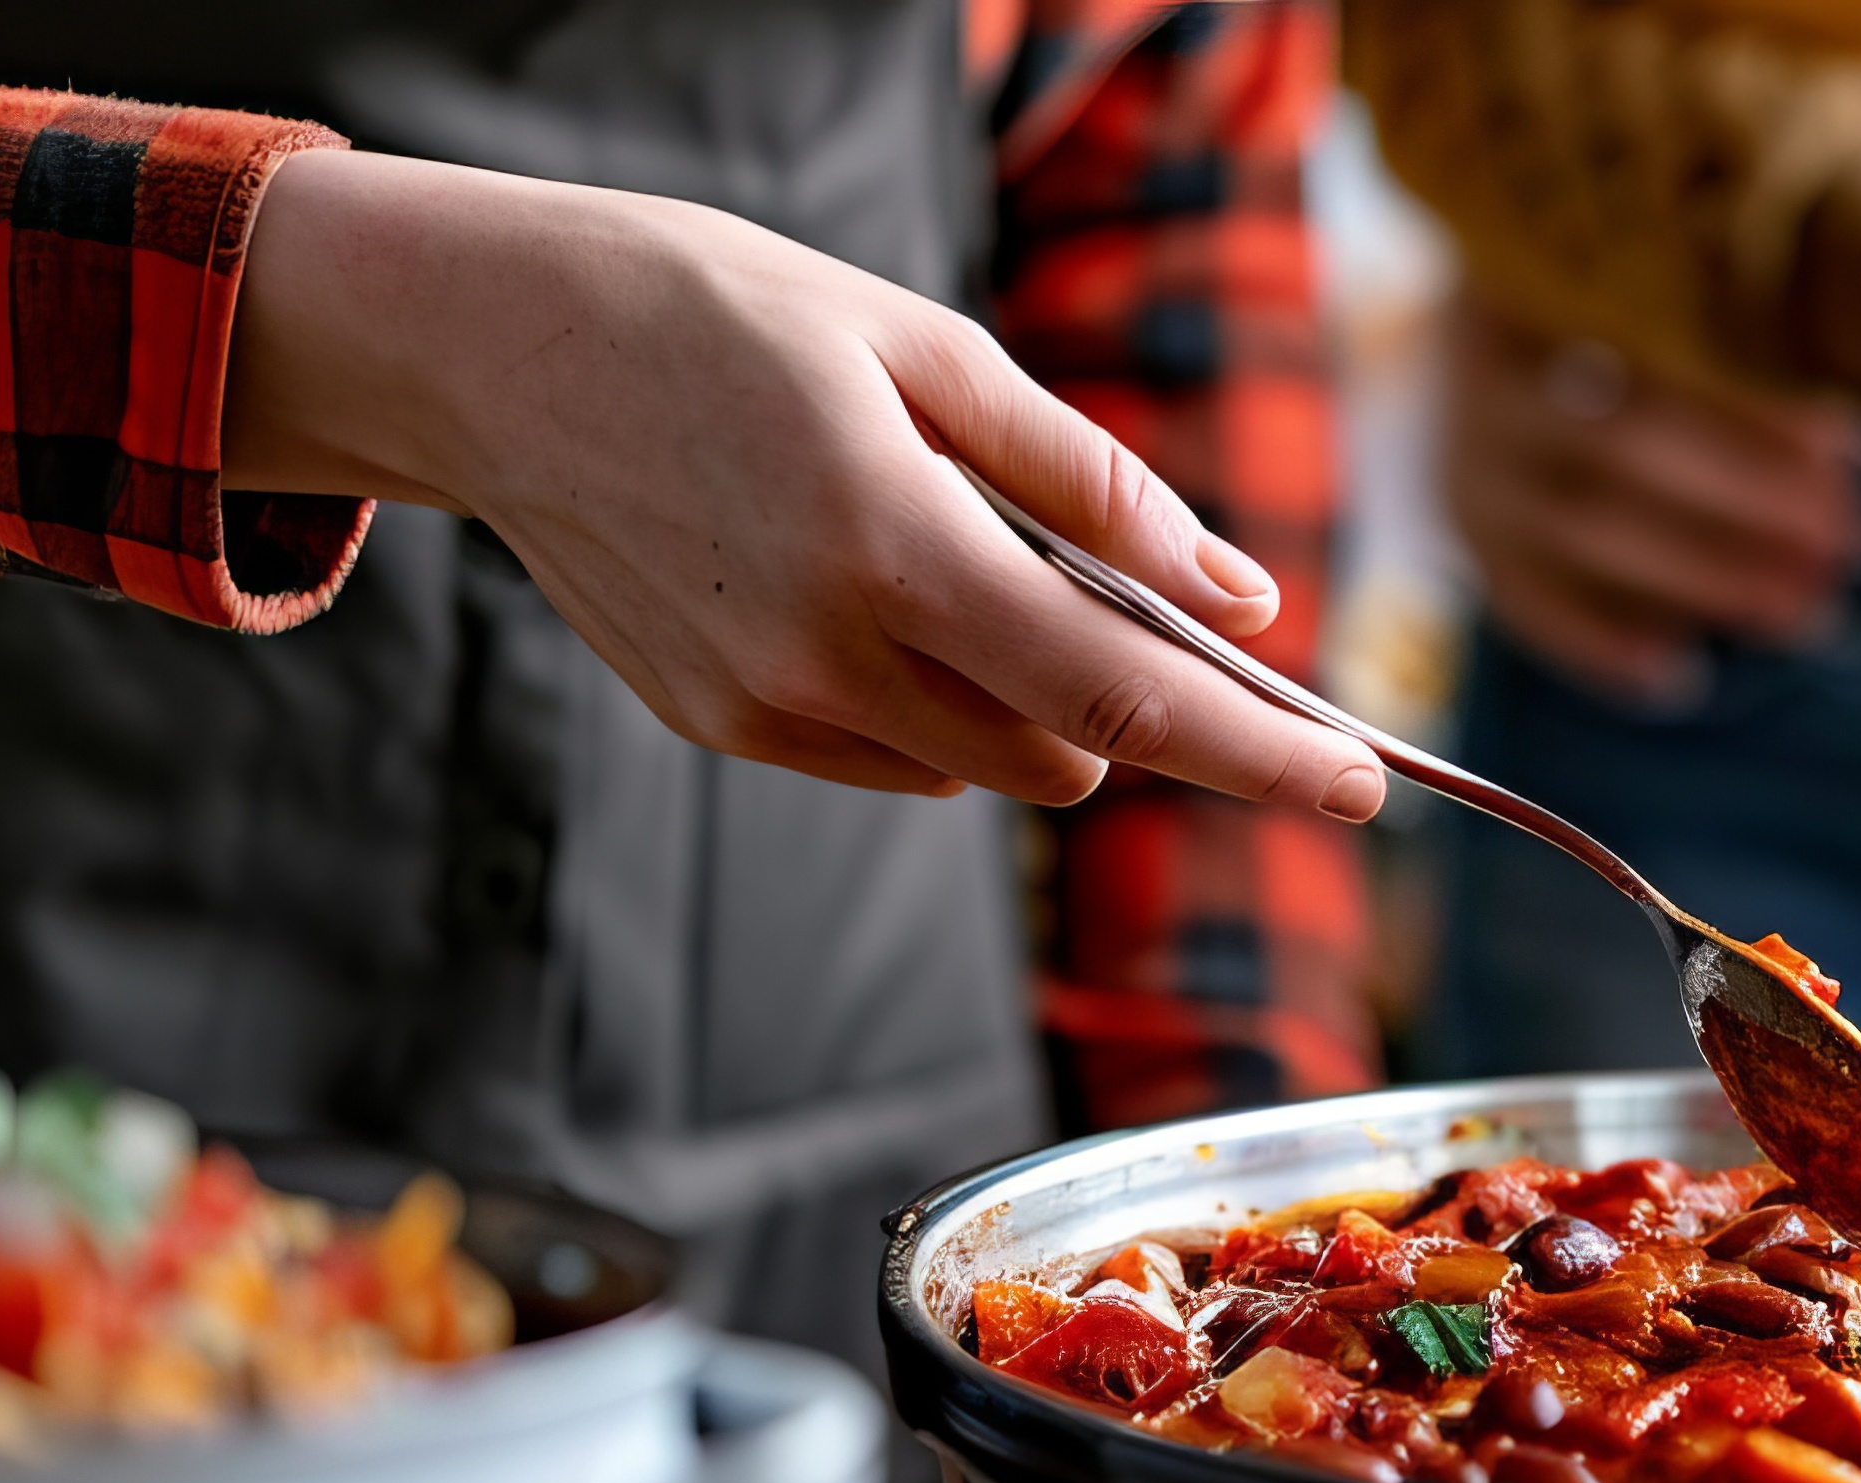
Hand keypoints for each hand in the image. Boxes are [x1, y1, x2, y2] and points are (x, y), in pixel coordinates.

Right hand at [224, 151, 1382, 816]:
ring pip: (983, 768)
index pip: (1122, 696)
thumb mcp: (929, 353)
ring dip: (1035, 705)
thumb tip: (1241, 596)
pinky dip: (936, 704)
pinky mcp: (721, 726)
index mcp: (894, 544)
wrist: (496, 346)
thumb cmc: (722, 313)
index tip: (1365, 790)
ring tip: (971, 558)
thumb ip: (1094, 485)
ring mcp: (767, 706)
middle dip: (1140, 709)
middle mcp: (828, 654)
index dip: (1258, 757)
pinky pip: (892, 756)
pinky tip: (878, 590)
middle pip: (1067, 754)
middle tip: (1157, 610)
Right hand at [1438, 302, 1860, 704]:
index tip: (1843, 441)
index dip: (1752, 396)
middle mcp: (1488, 369)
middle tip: (1845, 540)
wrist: (1498, 339)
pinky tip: (1684, 676)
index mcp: (1546, 278)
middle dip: (1745, 498)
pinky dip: (1603, 642)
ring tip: (1804, 611)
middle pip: (1622, 441)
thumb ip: (1743, 325)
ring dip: (1703, 576)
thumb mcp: (1665, 278)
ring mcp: (1469, 458)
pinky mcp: (1466, 533)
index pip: (1654, 338)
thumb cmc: (1635, 300)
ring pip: (1584, 529)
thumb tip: (1848, 430)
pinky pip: (1528, 601)